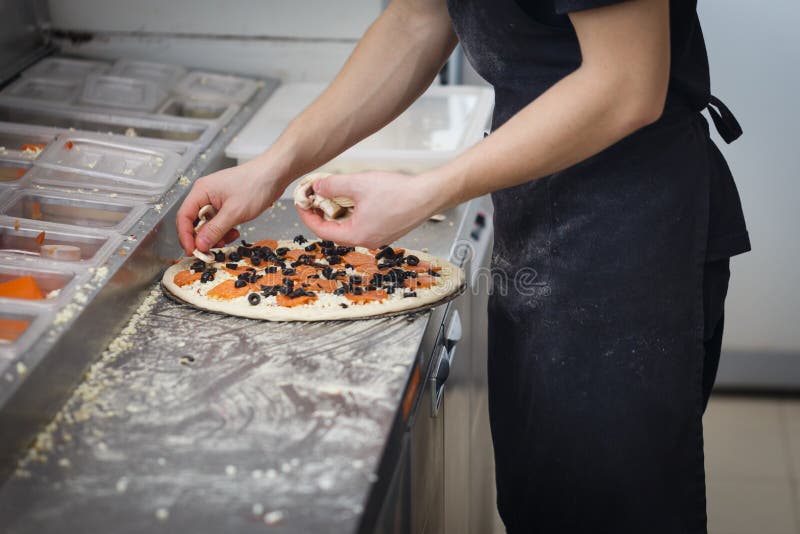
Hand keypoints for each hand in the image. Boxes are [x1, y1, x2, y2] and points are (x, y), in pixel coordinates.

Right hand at [176, 159, 285, 254]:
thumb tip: (200, 244)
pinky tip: (235, 231)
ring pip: (207, 224)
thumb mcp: (234, 212)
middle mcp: (205, 194)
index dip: (185, 236)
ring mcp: (216, 199)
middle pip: (194, 221)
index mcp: (201, 191)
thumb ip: (215, 230)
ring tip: (229, 238)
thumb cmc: (256, 185)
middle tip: (211, 251)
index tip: (193, 252)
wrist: (275, 174)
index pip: (183, 217)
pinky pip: (219, 221)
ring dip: (216, 235)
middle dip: (202, 238)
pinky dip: (225, 230)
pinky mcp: (226, 204)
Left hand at [297, 171, 442, 248]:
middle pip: (335, 231)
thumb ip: (333, 185)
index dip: (308, 216)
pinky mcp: (388, 230)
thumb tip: (316, 188)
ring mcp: (379, 237)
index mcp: (357, 235)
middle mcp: (367, 241)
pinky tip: (355, 198)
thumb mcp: (358, 183)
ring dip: (338, 213)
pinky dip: (353, 213)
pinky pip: (363, 224)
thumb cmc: (398, 192)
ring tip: (333, 196)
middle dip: (323, 214)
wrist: (428, 195)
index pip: (322, 231)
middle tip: (315, 198)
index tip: (302, 203)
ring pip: (350, 227)